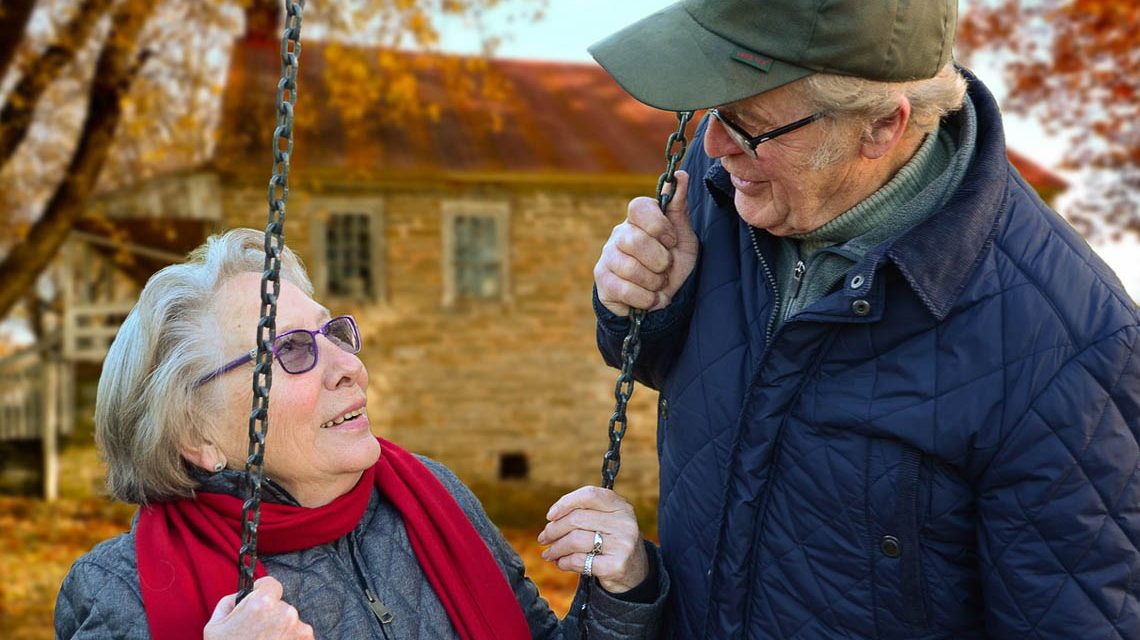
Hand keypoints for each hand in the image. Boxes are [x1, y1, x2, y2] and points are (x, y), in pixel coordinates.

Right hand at [204, 576, 314, 639]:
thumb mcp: (214, 627)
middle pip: (281, 606)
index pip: (271, 585)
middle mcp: (285, 613)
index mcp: (262, 604)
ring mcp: (299, 630)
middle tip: (256, 634)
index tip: (257, 604)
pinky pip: (299, 637)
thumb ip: (230, 603)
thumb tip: (241, 596)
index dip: (262, 593)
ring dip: (281, 631)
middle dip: (271, 616)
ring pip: (291, 622)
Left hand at [538, 486, 648, 593]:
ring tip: (549, 553)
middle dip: (554, 530)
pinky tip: (561, 563)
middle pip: (577, 519)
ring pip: (575, 540)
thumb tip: (551, 519)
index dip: (565, 503)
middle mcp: (624, 523)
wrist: (636, 571)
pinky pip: (579, 561)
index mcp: (621, 506)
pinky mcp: (616, 566)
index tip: (550, 515)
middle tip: (543, 538)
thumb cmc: (612, 541)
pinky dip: (565, 562)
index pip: (589, 495)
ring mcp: (622, 545)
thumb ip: (585, 513)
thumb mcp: (607, 521)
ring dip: (556, 548)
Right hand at [594, 170, 697, 315]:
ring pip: (630, 268)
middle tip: (666, 268)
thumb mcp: (684, 238)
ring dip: (654, 282)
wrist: (662, 299)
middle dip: (660, 261)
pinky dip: (645, 299)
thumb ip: (679, 208)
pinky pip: (624, 289)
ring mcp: (607, 256)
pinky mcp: (602, 280)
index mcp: (639, 219)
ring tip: (658, 284)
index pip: (638, 206)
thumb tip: (681, 175)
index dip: (658, 225)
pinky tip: (649, 298)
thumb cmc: (672, 264)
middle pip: (635, 240)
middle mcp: (619, 234)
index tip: (671, 241)